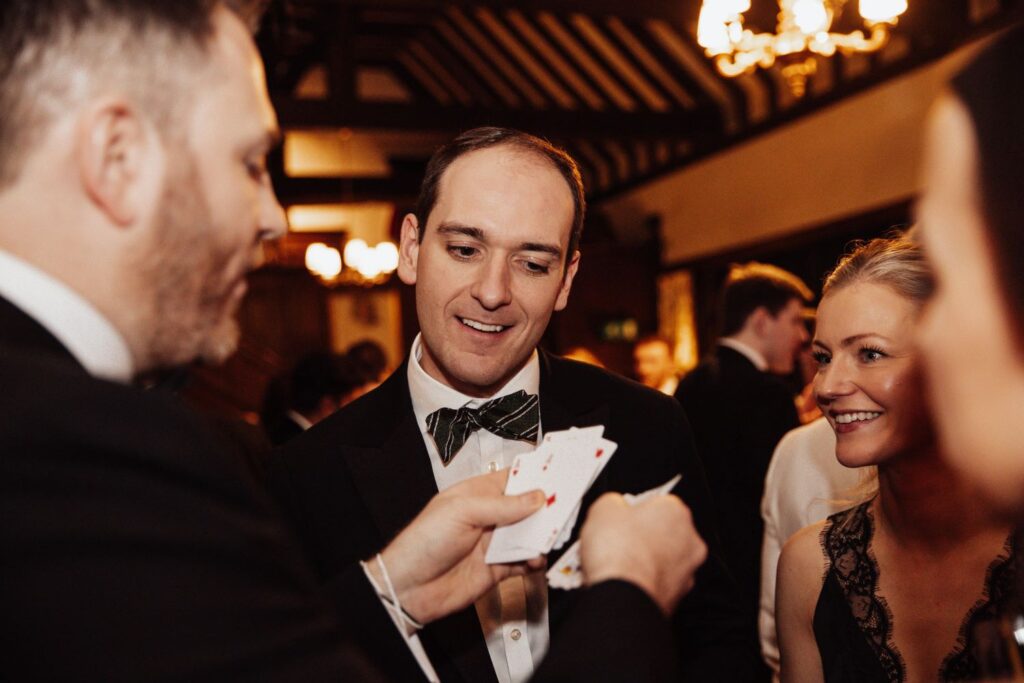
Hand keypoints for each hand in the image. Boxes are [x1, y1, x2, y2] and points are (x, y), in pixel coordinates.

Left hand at [369, 469, 543, 623]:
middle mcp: (487, 517)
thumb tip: (534, 497)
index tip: (556, 475)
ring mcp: (492, 543)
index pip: (511, 479)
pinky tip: (535, 558)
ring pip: (528, 535)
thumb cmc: (422, 543)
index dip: (533, 477)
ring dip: (541, 535)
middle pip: (525, 507)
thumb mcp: (462, 512)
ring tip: (552, 534)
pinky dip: (534, 560)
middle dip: (544, 507)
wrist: (409, 588)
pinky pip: (523, 561)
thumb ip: (501, 505)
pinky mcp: (497, 568)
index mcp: (476, 494)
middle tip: (563, 507)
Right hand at [579, 492, 706, 615]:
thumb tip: (613, 506)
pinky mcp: (677, 598)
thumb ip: (613, 502)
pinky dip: (643, 583)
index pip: (656, 503)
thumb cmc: (619, 554)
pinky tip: (623, 582)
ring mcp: (687, 573)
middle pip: (662, 533)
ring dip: (643, 561)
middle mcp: (690, 541)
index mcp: (676, 512)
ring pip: (662, 561)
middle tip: (616, 541)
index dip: (633, 511)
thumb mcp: (603, 508)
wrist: (621, 597)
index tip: (620, 519)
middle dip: (641, 537)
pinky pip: (658, 584)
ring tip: (615, 565)